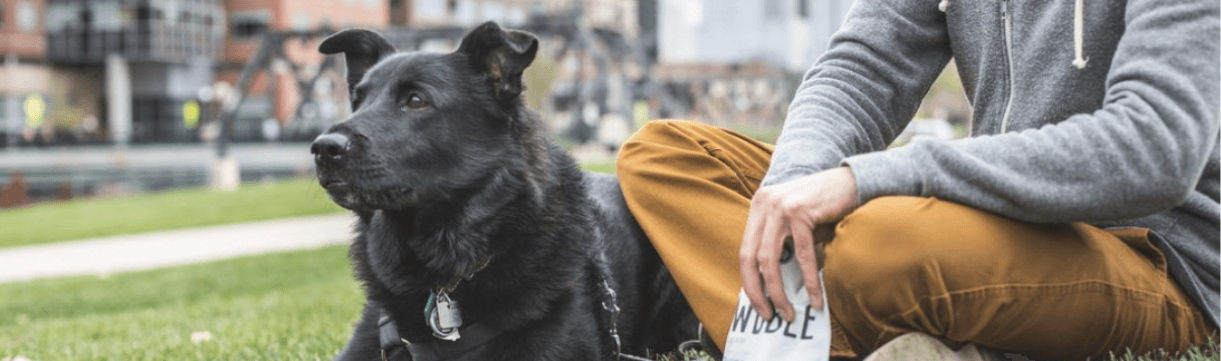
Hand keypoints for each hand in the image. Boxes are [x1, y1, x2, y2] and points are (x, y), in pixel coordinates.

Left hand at [740, 167, 858, 321]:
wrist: (853, 182)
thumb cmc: (826, 208)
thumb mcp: (796, 224)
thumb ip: (783, 246)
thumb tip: (774, 286)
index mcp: (759, 207)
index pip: (744, 251)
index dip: (749, 281)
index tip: (757, 303)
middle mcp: (764, 204)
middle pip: (750, 257)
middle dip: (757, 292)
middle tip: (767, 315)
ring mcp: (780, 206)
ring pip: (770, 259)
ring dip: (778, 291)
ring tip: (788, 312)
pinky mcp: (800, 211)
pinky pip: (801, 255)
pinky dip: (807, 280)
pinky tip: (814, 297)